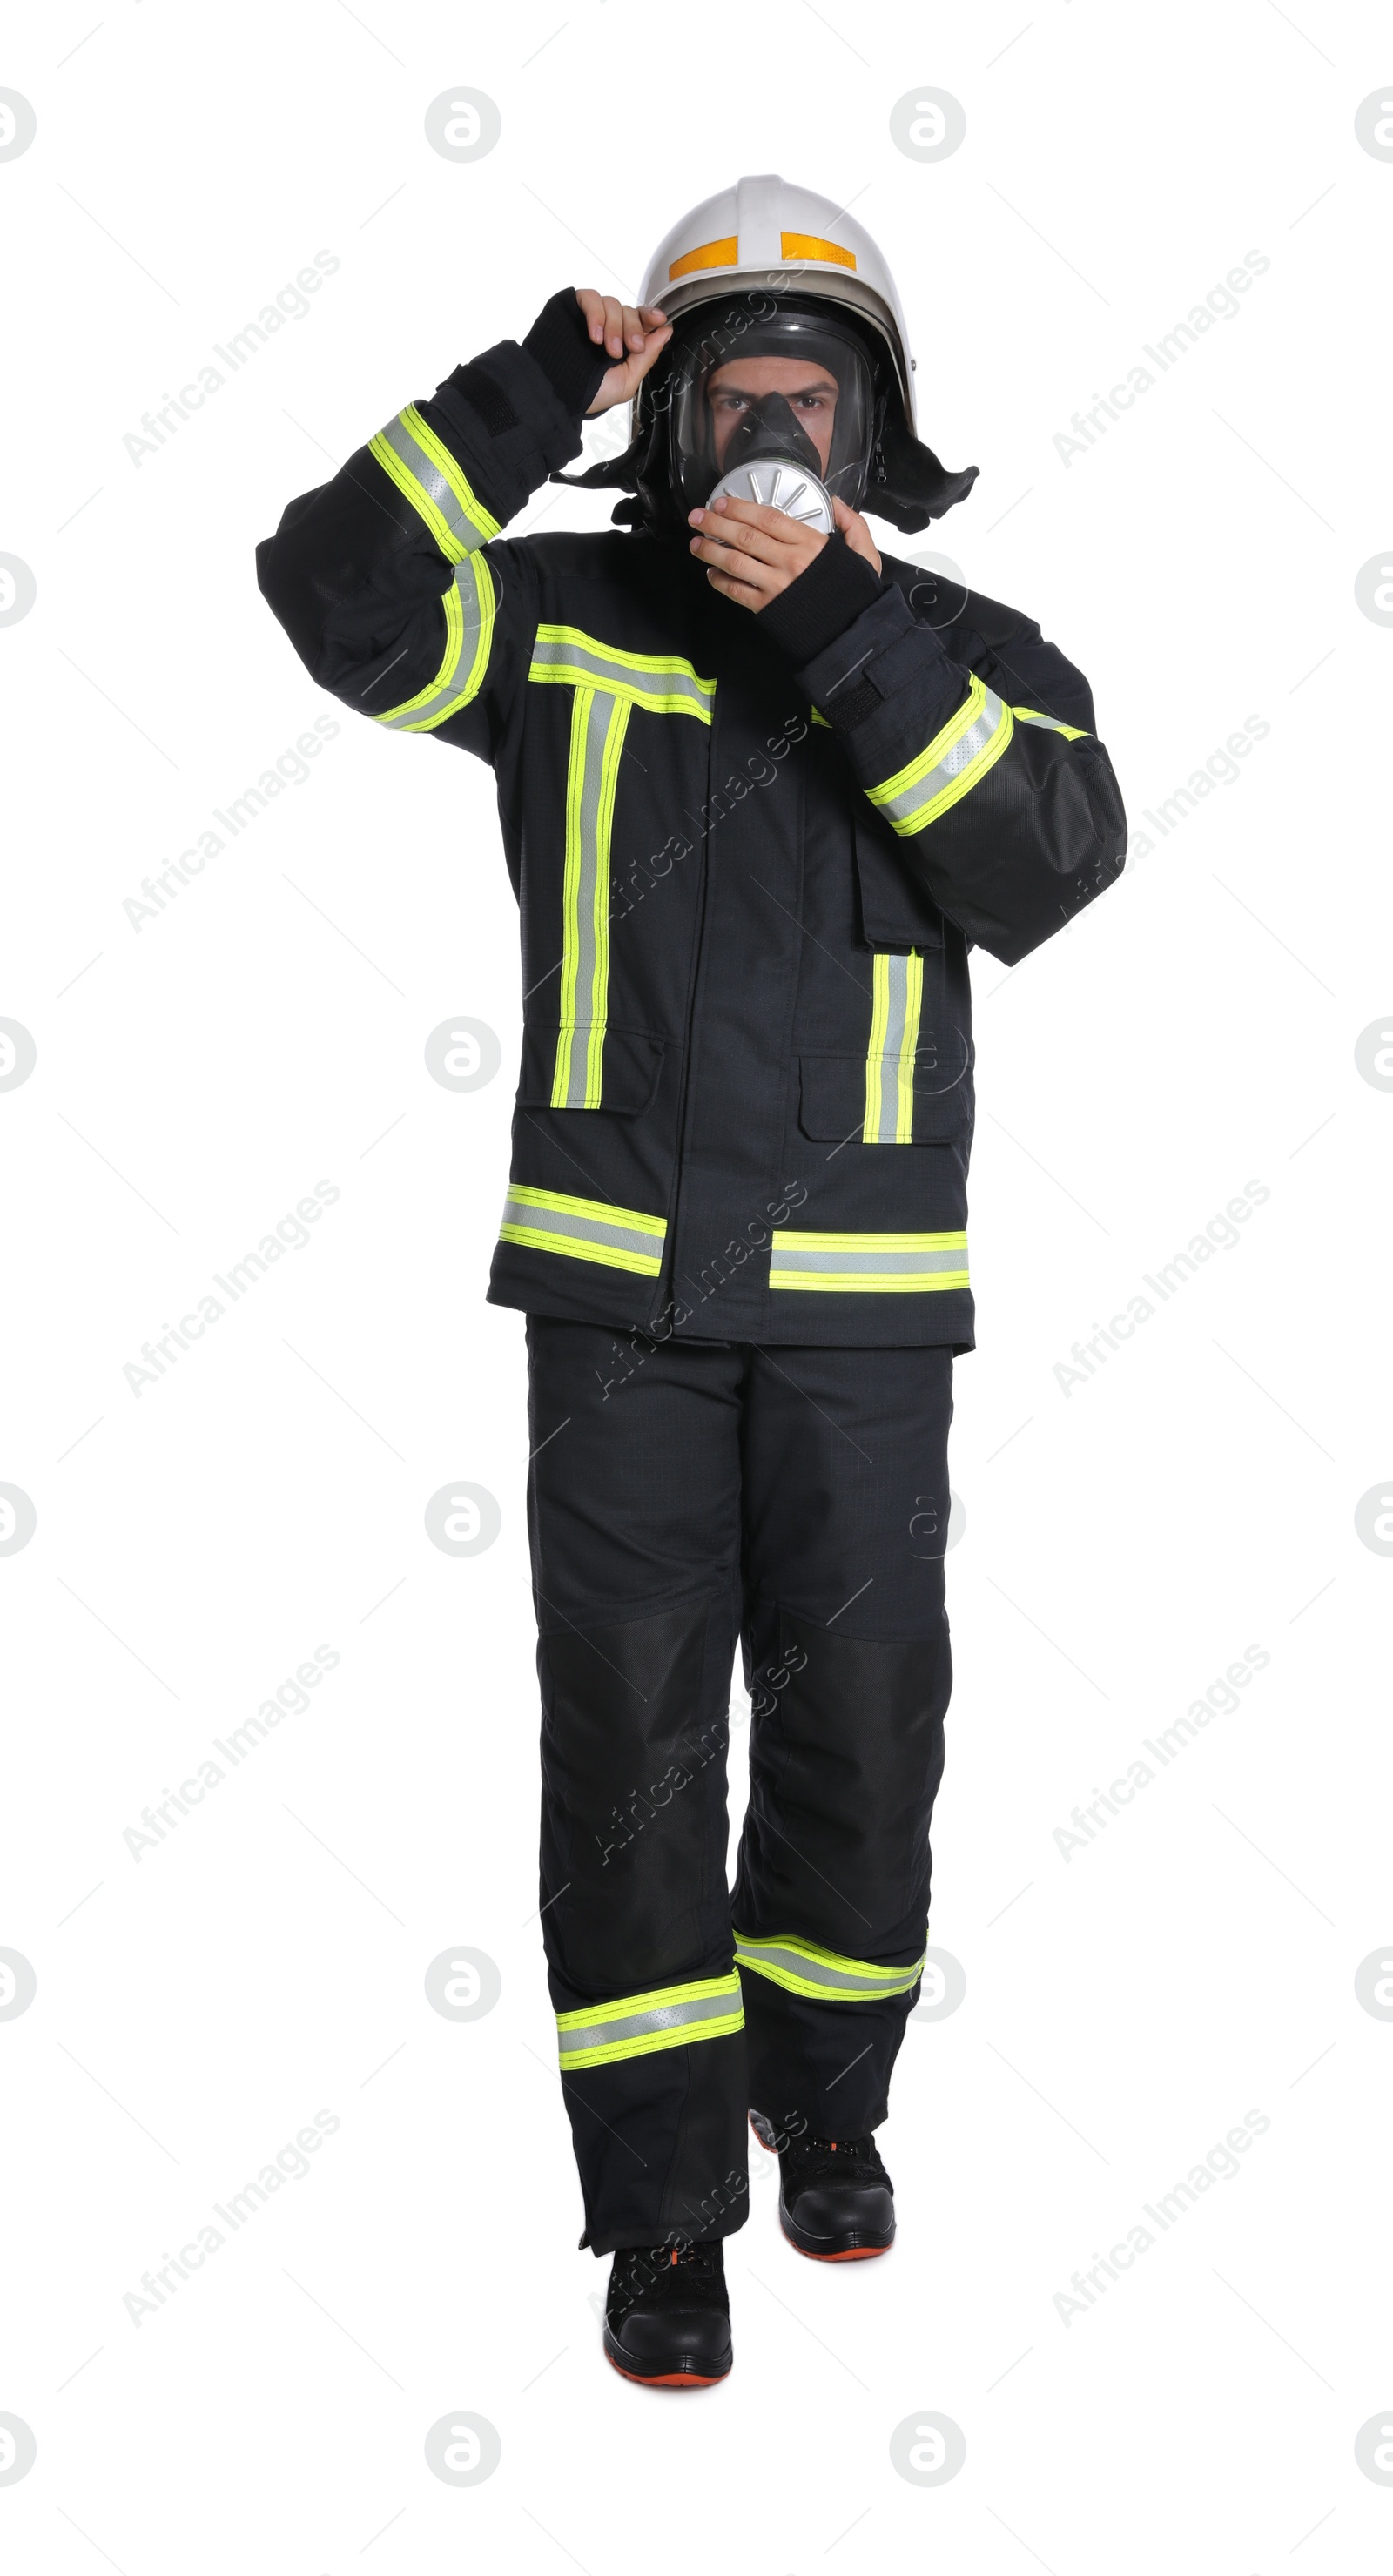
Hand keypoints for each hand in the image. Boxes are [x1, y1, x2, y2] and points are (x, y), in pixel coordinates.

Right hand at [577, 289, 670, 415]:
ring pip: (612, 304)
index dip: (651, 316)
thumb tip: (666, 332)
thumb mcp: (626, 381)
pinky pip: (590, 298)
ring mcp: (589, 317)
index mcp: (621, 343)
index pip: (640, 320)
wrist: (557, 395)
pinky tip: (595, 336)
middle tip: (630, 348)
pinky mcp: (573, 308)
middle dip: (633, 329)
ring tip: (607, 349)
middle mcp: (607, 328)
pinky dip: (596, 315)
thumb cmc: (588, 393)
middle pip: (629, 310)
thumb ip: (648, 356)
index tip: (659, 320)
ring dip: (614, 326)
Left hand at [688, 493, 881, 610]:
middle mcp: (790, 561)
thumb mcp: (865, 554)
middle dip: (716, 523)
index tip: (723, 502)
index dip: (741, 507)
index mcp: (810, 543)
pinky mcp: (768, 608)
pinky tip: (711, 573)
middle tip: (698, 516)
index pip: (767, 518)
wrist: (852, 634)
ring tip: (696, 542)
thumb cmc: (855, 595)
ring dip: (711, 550)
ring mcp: (777, 585)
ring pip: (735, 561)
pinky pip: (738, 591)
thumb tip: (836, 502)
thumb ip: (851, 524)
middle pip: (745, 535)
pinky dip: (721, 582)